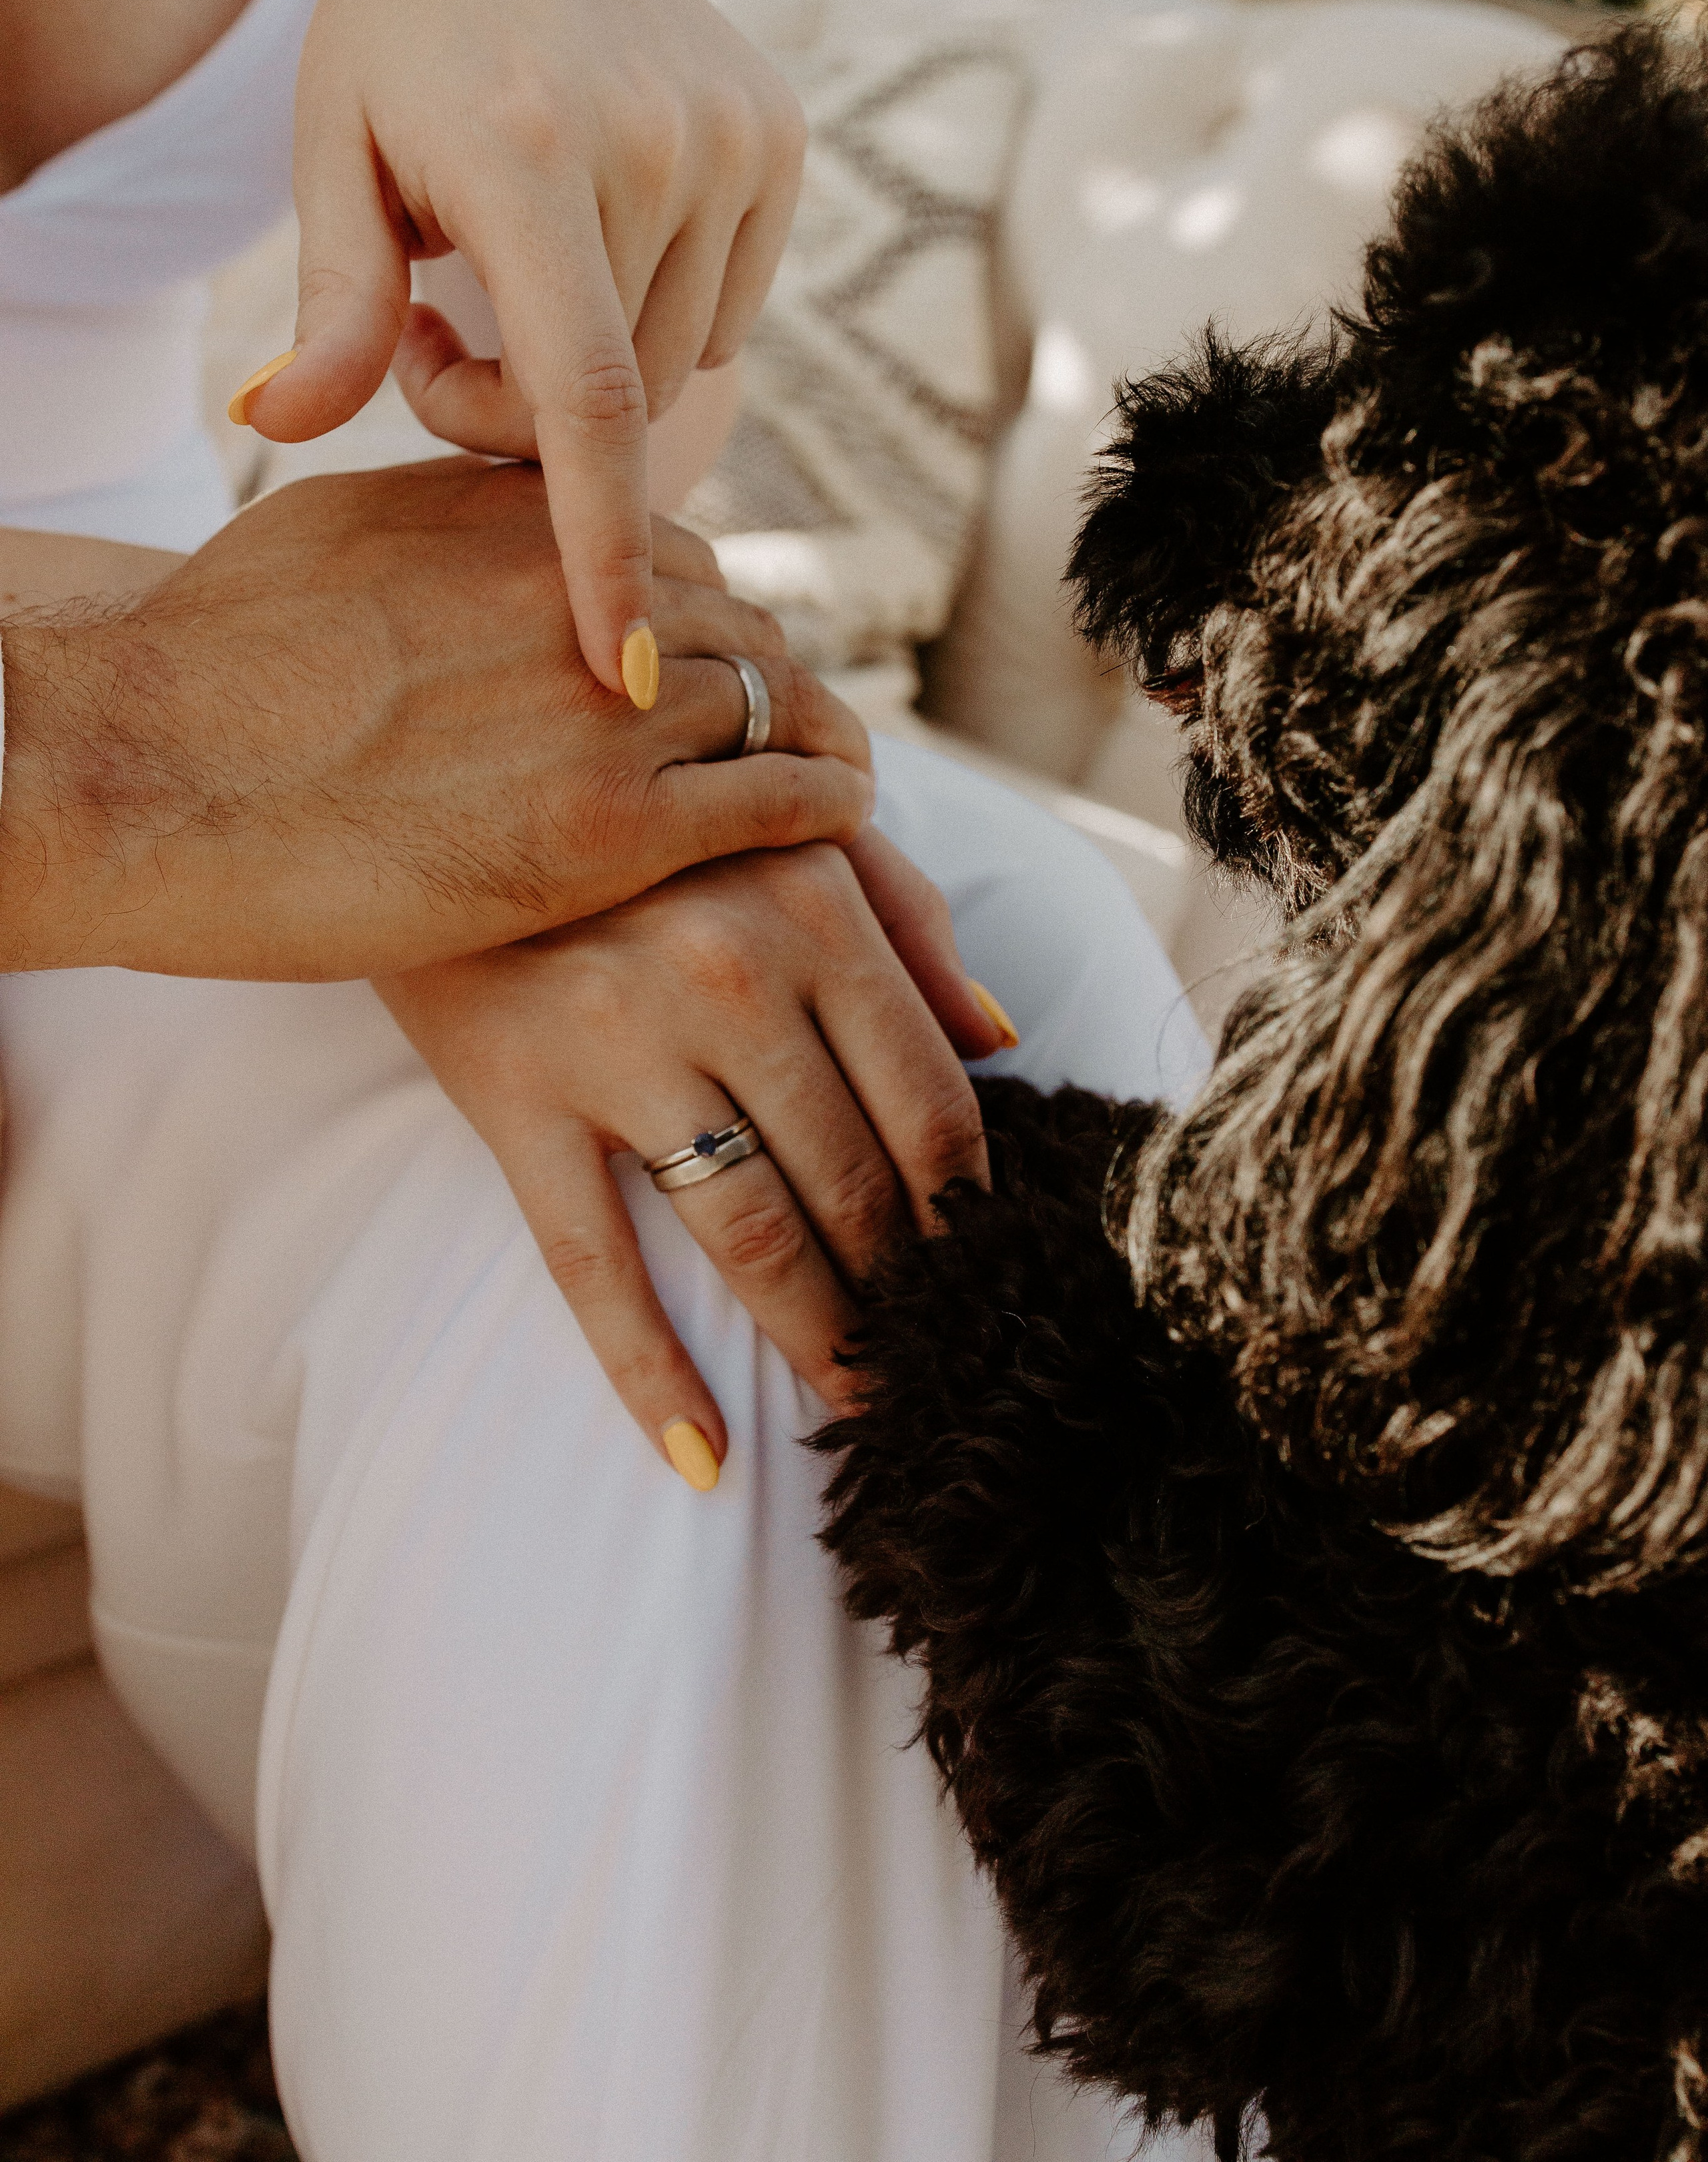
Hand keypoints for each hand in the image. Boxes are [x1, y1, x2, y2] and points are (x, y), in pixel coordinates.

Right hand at [0, 466, 868, 979]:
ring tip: (842, 773)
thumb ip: (442, 532)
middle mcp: (581, 586)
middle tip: (796, 725)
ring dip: (819, 737)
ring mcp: (606, 705)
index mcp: (518, 514)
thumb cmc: (204, 662)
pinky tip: (846, 817)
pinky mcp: (611, 827)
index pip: (673, 549)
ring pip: (780, 703)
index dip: (709, 611)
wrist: (140, 769)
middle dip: (772, 674)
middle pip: (742, 621)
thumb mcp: (333, 533)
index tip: (721, 659)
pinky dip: (829, 802)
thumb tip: (481, 530)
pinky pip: (781, 798)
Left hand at [235, 0, 806, 697]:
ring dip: (597, 364)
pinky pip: (728, 307)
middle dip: (523, 414)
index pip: (586, 403)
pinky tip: (597, 228)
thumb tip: (271, 427)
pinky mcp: (780, 134)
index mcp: (528, 154)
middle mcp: (655, 144)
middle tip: (435, 330)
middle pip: (613, 399)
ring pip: (678, 362)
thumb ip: (332, 306)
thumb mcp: (330, 154)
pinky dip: (660, 309)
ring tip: (514, 265)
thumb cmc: (389, 42)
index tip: (620, 665)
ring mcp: (734, 134)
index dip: (602, 550)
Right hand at [376, 839, 1010, 1478]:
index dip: (968, 1215)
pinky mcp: (515, 1097)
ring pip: (749, 1235)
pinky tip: (701, 1456)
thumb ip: (905, 920)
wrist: (450, 789)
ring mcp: (618, 1041)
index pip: (932, 1107)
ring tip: (857, 1403)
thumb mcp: (789, 832)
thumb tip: (1002, 1038)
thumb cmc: (651, 829)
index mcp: (814, 910)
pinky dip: (651, 1375)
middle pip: (855, 1186)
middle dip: (904, 1295)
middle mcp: (729, 974)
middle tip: (932, 1364)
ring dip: (816, 1341)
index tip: (983, 1279)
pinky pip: (594, 1266)